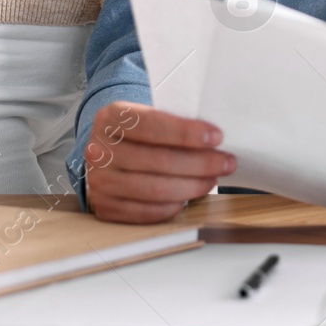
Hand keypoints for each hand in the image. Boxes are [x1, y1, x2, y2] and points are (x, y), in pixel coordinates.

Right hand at [83, 102, 235, 223]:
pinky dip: (173, 206)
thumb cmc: (136, 132)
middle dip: (200, 163)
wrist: (105, 151)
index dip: (186, 133)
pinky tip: (188, 197)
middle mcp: (99, 149)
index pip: (152, 125)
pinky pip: (146, 212)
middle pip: (159, 160)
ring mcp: (99, 180)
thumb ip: (171, 120)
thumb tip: (214, 138)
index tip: (216, 137)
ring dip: (192, 186)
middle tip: (226, 162)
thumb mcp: (145, 114)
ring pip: (156, 188)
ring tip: (212, 179)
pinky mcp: (105, 206)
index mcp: (111, 117)